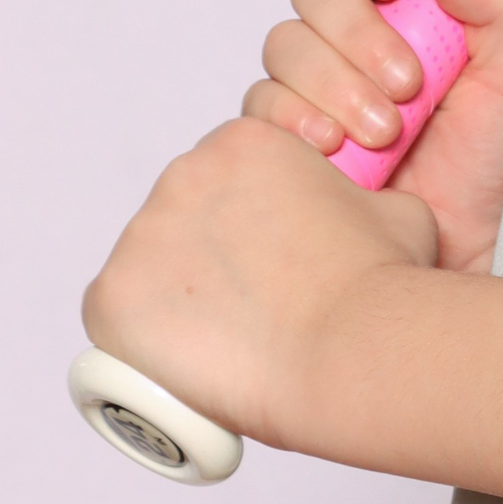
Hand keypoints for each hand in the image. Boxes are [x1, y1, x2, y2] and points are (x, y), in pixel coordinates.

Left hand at [81, 118, 436, 446]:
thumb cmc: (379, 284)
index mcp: (246, 142)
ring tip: (222, 343)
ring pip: (147, 265)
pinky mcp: (110, 299)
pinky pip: (112, 318)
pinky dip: (138, 341)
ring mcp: (141, 235)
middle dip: (207, 254)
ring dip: (174, 296)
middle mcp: (184, 173)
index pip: (226, 173)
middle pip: (182, 213)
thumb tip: (362, 214)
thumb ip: (363, 198)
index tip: (265, 260)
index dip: (247, 219)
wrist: (351, 348)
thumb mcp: (392, 209)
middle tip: (246, 305)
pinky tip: (179, 362)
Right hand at [244, 0, 502, 273]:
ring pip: (286, 44)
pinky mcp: (291, 131)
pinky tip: (334, 150)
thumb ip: (497, 0)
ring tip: (386, 134)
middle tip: (407, 85)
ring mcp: (320, 79)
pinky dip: (296, 121)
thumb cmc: (502, 158)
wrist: (472, 247)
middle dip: (357, 33)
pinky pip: (262, 104)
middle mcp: (361, 28)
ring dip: (335, 85)